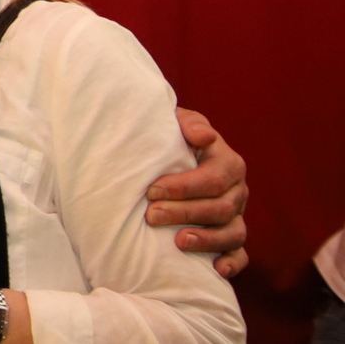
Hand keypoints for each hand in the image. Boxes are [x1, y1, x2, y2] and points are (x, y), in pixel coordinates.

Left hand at [147, 107, 249, 277]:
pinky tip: (216, 270)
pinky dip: (232, 263)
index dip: (183, 187)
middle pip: (220, 208)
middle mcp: (237, 191)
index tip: (151, 190)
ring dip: (206, 240)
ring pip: (233, 233)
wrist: (172, 155)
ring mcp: (237, 216)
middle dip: (184, 213)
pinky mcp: (232, 236)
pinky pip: (241, 254)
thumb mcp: (178, 123)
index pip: (212, 179)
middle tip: (151, 215)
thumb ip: (189, 124)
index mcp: (228, 163)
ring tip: (178, 242)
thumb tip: (203, 136)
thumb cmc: (173, 139)